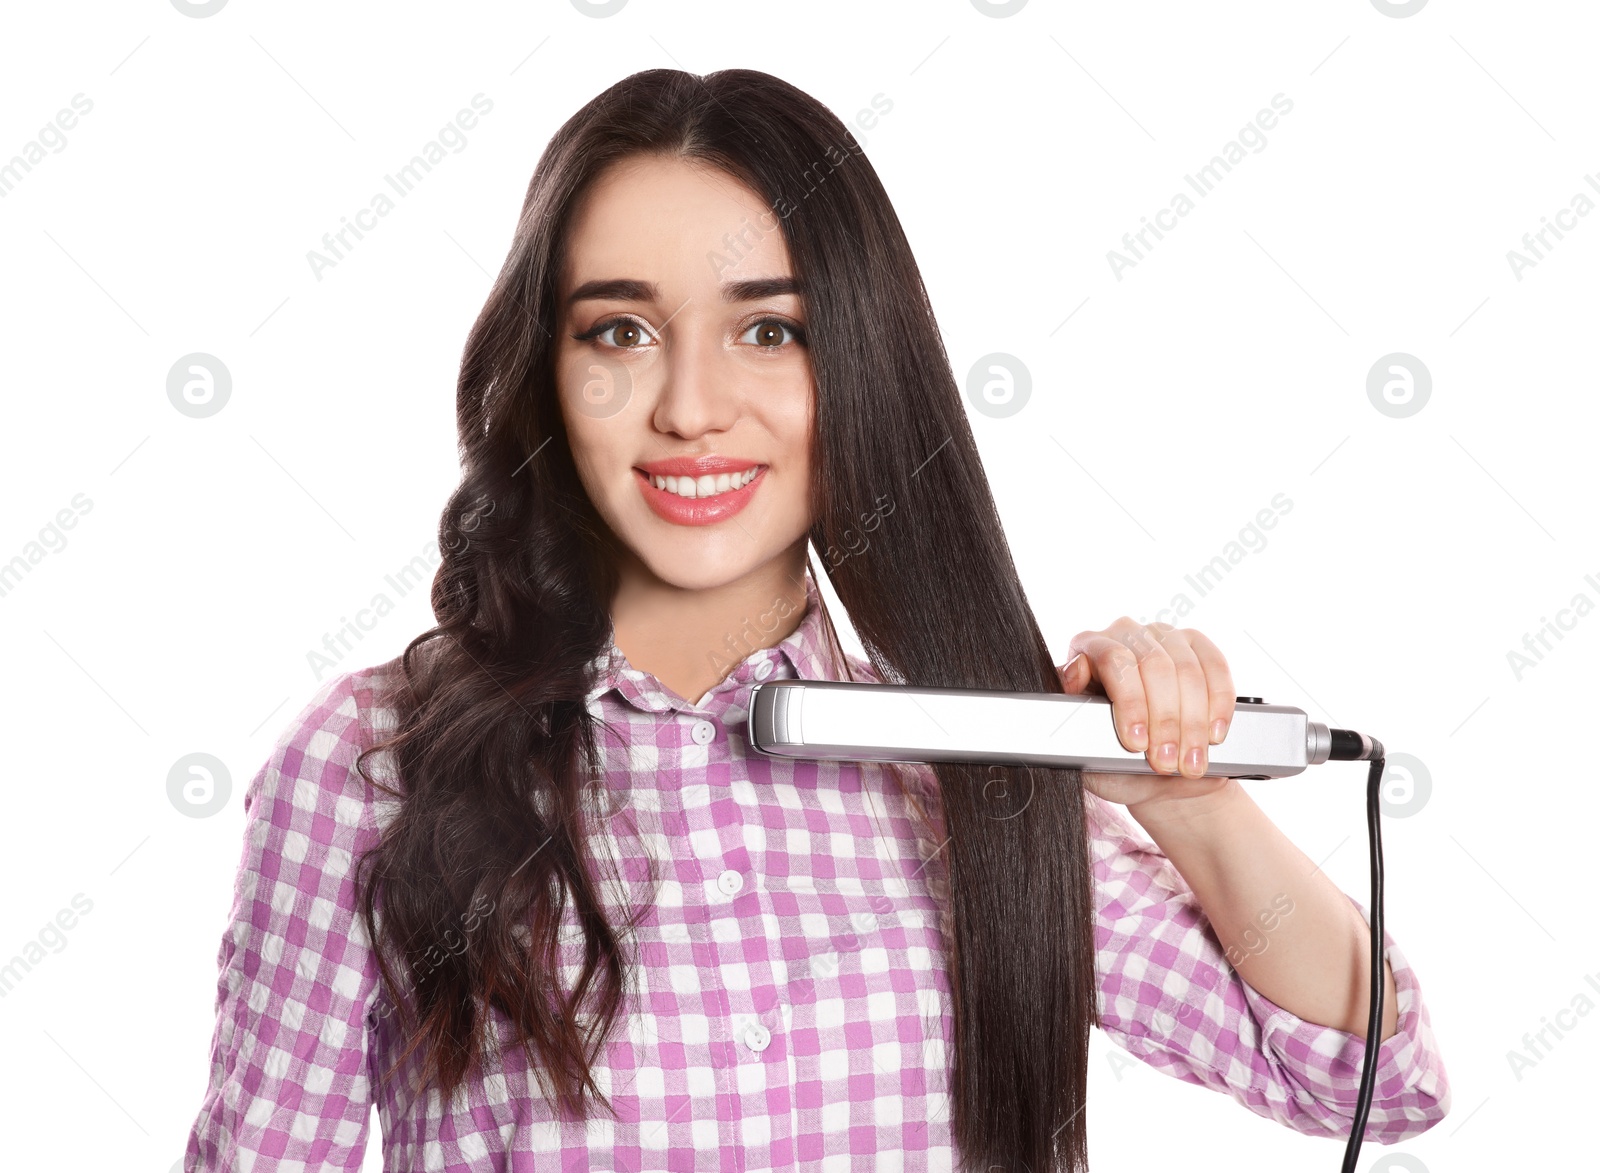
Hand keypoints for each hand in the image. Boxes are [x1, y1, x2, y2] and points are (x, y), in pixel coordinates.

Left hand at [1057, 618, 1235, 812]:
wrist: (1147, 769)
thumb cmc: (1106, 754)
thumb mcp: (1082, 745)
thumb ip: (1072, 710)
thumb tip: (1076, 671)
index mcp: (1088, 648)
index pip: (1113, 660)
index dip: (1130, 703)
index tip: (1136, 743)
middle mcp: (1125, 633)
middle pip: (1154, 665)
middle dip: (1164, 721)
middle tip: (1165, 761)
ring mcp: (1163, 636)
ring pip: (1187, 670)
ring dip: (1192, 723)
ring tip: (1189, 762)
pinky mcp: (1198, 646)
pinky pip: (1216, 669)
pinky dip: (1218, 706)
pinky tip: (1213, 735)